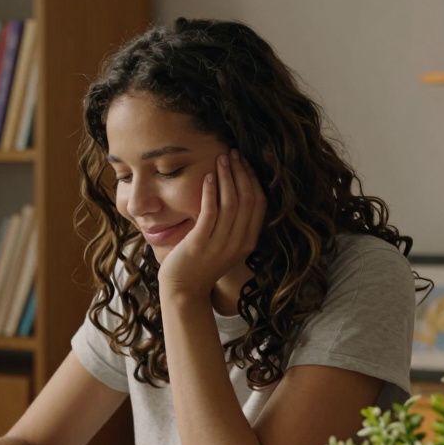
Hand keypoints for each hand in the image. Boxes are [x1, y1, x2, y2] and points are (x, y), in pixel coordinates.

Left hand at [157, 150, 266, 298]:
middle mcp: (239, 242)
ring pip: (231, 202)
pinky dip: (211, 191)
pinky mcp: (201, 243)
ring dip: (227, 177)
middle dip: (241, 172)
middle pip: (248, 198)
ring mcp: (221, 243)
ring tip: (221, 159)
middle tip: (233, 154)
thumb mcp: (225, 244)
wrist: (184, 290)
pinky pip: (210, 211)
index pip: (260, 203)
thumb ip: (234, 224)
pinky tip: (207, 177)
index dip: (254, 179)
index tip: (246, 162)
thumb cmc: (201, 264)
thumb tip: (234, 194)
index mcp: (248, 241)